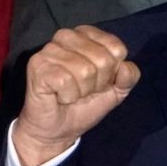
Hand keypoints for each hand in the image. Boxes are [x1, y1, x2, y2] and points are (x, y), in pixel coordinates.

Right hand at [12, 25, 140, 165]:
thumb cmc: (84, 104)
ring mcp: (50, 49)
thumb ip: (129, 76)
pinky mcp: (37, 65)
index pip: (116, 48)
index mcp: (87, 35)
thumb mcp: (117, 90)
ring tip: (71, 94)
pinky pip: (66, 80)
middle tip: (83, 91)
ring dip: (81, 91)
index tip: (98, 82)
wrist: (58, 130)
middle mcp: (67, 36)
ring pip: (84, 70)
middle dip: (97, 83)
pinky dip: (68, 95)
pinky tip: (59, 97)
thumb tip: (125, 66)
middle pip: (102, 59)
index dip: (112, 72)